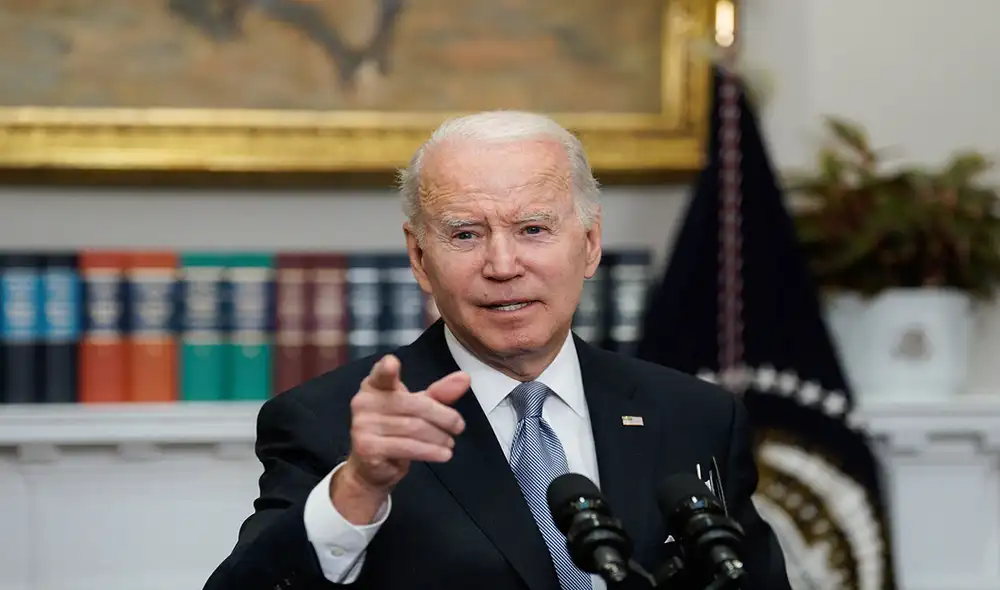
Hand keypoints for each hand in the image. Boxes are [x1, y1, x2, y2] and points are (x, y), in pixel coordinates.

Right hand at [331, 354, 468, 521]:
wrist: (372, 467)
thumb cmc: (396, 430)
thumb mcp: (418, 408)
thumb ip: (439, 393)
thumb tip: (464, 378)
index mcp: (374, 385)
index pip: (381, 374)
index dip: (386, 369)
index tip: (392, 363)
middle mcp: (363, 402)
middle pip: (414, 405)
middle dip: (442, 416)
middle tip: (459, 426)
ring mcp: (363, 426)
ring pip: (414, 428)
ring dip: (439, 437)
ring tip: (450, 442)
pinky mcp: (368, 448)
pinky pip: (408, 447)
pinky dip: (430, 451)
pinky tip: (444, 454)